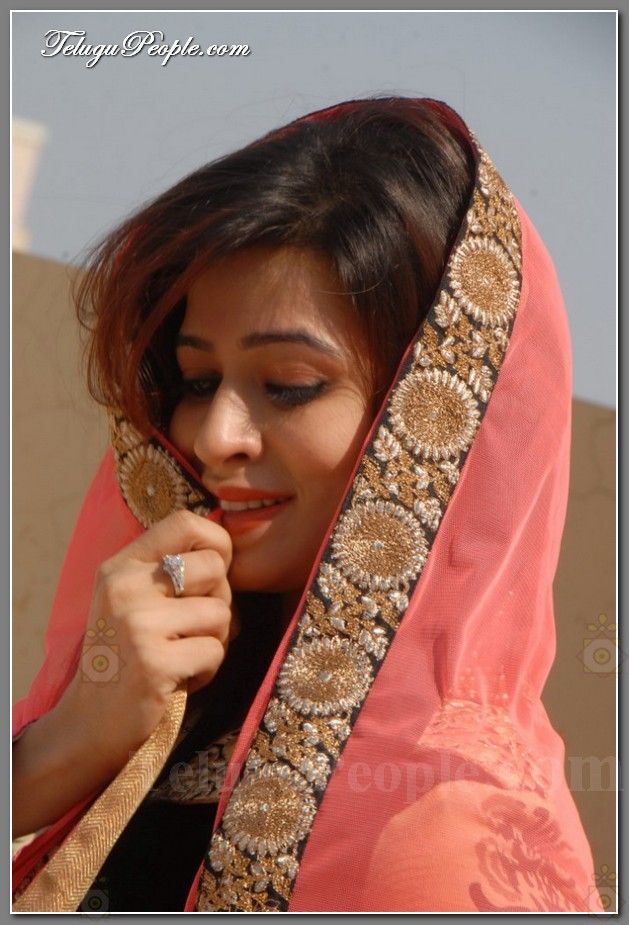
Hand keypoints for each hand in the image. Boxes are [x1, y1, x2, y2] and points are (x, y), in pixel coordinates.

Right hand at [59, 509, 234, 776]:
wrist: (91, 720)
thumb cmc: (127, 655)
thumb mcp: (134, 599)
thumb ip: (171, 570)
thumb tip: (229, 549)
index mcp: (122, 565)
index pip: (184, 522)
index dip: (217, 543)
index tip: (214, 573)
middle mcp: (125, 587)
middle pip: (215, 568)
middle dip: (219, 601)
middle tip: (193, 627)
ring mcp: (138, 625)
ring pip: (221, 613)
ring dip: (214, 640)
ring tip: (182, 654)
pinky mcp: (155, 663)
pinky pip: (215, 652)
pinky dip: (208, 670)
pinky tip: (178, 678)